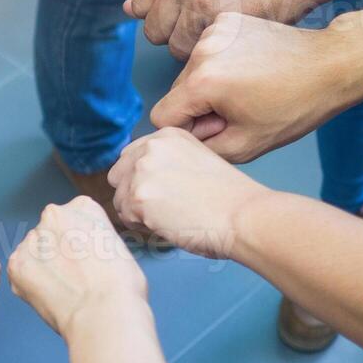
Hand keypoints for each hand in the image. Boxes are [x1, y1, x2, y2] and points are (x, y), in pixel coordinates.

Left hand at [7, 197, 147, 337]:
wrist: (103, 313)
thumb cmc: (120, 287)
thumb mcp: (116, 246)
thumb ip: (92, 239)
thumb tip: (83, 253)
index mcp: (82, 207)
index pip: (73, 219)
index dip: (79, 243)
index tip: (86, 260)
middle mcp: (53, 215)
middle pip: (50, 233)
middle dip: (57, 252)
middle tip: (73, 277)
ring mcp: (32, 239)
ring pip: (34, 252)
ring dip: (42, 267)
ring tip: (63, 289)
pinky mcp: (16, 263)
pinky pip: (20, 272)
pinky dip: (30, 284)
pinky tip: (50, 295)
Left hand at [108, 128, 266, 257]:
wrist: (243, 216)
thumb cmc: (228, 198)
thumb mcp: (196, 160)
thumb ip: (167, 161)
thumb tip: (142, 179)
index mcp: (166, 135)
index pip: (131, 156)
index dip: (142, 179)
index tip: (161, 193)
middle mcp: (150, 148)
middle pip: (119, 175)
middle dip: (134, 193)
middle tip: (163, 209)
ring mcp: (142, 172)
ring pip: (120, 199)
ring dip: (138, 213)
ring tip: (170, 218)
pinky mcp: (138, 198)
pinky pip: (126, 218)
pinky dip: (142, 227)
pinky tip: (168, 225)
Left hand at [127, 0, 330, 59]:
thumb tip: (129, 9)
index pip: (141, 5)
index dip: (165, 17)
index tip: (189, 16)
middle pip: (153, 28)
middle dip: (176, 34)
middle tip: (209, 27)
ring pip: (172, 45)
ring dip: (194, 48)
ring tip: (222, 32)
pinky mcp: (215, 18)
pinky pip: (195, 52)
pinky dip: (210, 54)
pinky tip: (231, 39)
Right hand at [150, 12, 362, 161]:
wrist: (330, 65)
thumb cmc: (296, 105)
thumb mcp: (247, 145)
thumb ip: (203, 148)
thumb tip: (181, 139)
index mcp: (202, 82)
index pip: (162, 116)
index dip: (189, 130)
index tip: (220, 128)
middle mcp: (201, 50)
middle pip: (176, 92)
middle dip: (200, 107)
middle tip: (240, 110)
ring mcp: (213, 31)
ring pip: (191, 72)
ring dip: (210, 85)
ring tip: (247, 89)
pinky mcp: (226, 21)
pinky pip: (207, 52)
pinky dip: (222, 63)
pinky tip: (250, 69)